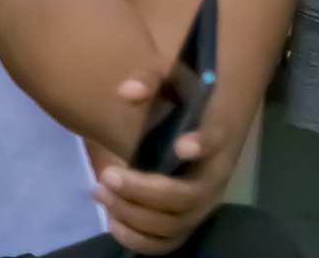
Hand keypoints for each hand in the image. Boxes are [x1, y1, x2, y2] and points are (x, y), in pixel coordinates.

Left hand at [84, 71, 232, 255]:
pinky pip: (166, 243)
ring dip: (133, 214)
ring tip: (101, 191)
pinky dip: (138, 239)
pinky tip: (112, 220)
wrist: (200, 126)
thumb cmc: (183, 101)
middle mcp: (215, 176)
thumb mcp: (169, 78)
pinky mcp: (186, 222)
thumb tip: (127, 91)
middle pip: (185, 196)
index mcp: (217, 135)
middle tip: (108, 175)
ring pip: (172, 224)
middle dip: (143, 191)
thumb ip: (149, 77)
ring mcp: (202, 204)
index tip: (181, 145)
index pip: (217, 140)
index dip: (203, 144)